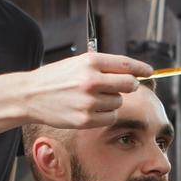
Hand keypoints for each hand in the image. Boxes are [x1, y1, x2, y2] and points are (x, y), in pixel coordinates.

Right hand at [24, 52, 154, 128]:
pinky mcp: (85, 119)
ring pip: (118, 103)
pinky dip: (105, 115)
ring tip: (92, 98)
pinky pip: (110, 118)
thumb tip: (133, 73)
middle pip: (129, 85)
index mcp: (90, 61)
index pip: (126, 64)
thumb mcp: (77, 63)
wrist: (30, 95)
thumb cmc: (57, 78)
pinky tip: (90, 110)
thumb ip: (103, 67)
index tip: (149, 71)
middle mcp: (91, 80)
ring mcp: (88, 101)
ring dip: (111, 101)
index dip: (141, 68)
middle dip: (129, 86)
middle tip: (122, 87)